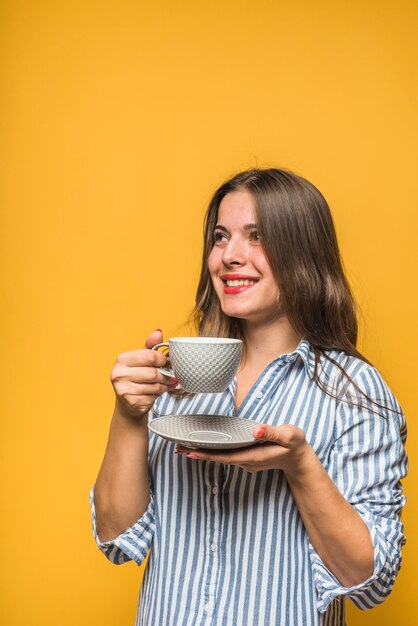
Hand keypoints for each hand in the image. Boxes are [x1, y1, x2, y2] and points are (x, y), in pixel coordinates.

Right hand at [110, 329, 176, 418]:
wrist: (128, 402)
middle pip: (153, 373)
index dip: (162, 359)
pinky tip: (157, 393)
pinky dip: (159, 395)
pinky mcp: (131, 402)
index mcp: (122, 359)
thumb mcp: (142, 359)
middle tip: (169, 375)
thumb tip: (158, 331)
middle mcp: (119, 374)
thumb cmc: (136, 376)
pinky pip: (153, 397)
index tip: (164, 362)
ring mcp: (123, 389)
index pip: (149, 356)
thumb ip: (150, 346)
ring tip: (165, 384)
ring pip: (155, 386)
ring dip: (164, 385)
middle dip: (165, 375)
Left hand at [176, 423, 313, 475]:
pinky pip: (226, 454)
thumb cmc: (294, 445)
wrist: (300, 459)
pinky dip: (213, 450)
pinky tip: (204, 446)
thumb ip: (272, 432)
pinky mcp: (246, 457)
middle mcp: (246, 461)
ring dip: (203, 452)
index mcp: (253, 456)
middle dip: (199, 454)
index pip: (225, 457)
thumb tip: (255, 430)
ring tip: (184, 447)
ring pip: (220, 457)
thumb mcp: (288, 435)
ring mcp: (245, 460)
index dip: (207, 455)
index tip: (190, 452)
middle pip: (218, 458)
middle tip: (178, 449)